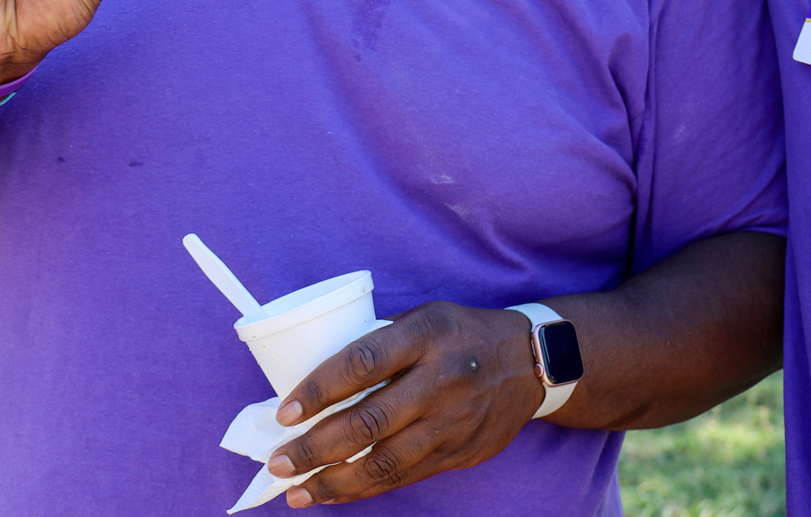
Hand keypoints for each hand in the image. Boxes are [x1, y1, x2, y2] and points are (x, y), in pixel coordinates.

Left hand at [267, 302, 542, 505]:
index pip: (363, 362)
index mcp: (427, 334)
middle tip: (278, 462)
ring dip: (333, 481)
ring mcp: (453, 421)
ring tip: (295, 492)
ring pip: (384, 462)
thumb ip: (379, 342)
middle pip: (368, 422)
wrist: (532, 361)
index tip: (284, 412)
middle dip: (315, 448)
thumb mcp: (425, 318)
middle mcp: (442, 379)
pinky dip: (363, 489)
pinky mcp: (460, 452)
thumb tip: (313, 376)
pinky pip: (404, 477)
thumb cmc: (461, 334)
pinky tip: (332, 493)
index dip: (319, 389)